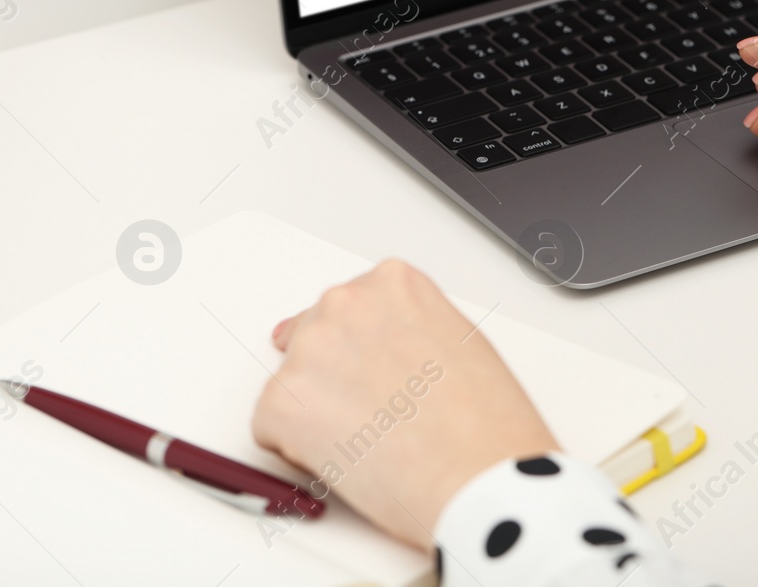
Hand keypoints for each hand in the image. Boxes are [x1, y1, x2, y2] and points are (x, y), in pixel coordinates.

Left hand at [252, 260, 556, 549]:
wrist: (478, 474)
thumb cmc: (484, 422)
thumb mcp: (460, 342)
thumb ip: (408, 330)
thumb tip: (374, 352)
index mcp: (393, 283)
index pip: (354, 307)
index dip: (365, 351)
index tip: (379, 375)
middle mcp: (345, 304)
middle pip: (315, 336)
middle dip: (336, 376)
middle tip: (377, 415)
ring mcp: (308, 350)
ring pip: (294, 384)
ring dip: (320, 411)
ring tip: (372, 439)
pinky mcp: (279, 403)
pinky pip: (272, 427)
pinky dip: (299, 449)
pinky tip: (348, 457)